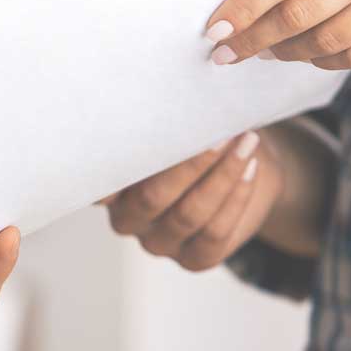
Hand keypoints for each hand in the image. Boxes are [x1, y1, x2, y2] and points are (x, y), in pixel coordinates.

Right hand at [102, 130, 279, 270]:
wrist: (247, 168)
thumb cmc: (203, 138)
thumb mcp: (181, 126)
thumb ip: (167, 120)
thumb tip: (174, 90)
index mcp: (111, 188)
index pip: (99, 184)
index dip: (113, 165)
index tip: (134, 131)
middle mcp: (128, 220)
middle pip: (151, 198)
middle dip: (188, 164)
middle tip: (217, 133)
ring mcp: (160, 243)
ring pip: (188, 215)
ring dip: (222, 176)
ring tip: (245, 142)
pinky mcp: (195, 259)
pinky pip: (215, 233)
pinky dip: (237, 197)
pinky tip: (250, 168)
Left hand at [205, 0, 350, 69]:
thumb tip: (247, 10)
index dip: (243, 9)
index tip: (215, 31)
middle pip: (298, 16)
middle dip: (255, 40)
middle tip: (228, 53)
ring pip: (324, 44)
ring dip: (287, 52)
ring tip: (270, 50)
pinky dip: (324, 61)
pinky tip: (310, 55)